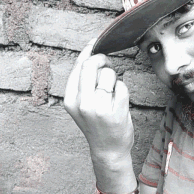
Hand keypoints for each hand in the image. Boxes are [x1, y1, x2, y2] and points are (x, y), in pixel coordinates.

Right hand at [64, 39, 133, 160]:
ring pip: (108, 74)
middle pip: (92, 65)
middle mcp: (82, 103)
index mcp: (70, 99)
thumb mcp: (82, 104)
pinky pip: (122, 86)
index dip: (88, 51)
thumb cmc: (97, 123)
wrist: (107, 150)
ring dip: (114, 78)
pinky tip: (119, 102)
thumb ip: (83, 82)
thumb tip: (92, 53)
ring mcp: (99, 108)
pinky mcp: (116, 112)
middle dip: (103, 59)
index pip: (78, 66)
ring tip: (111, 92)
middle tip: (108, 64)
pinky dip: (123, 90)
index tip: (95, 43)